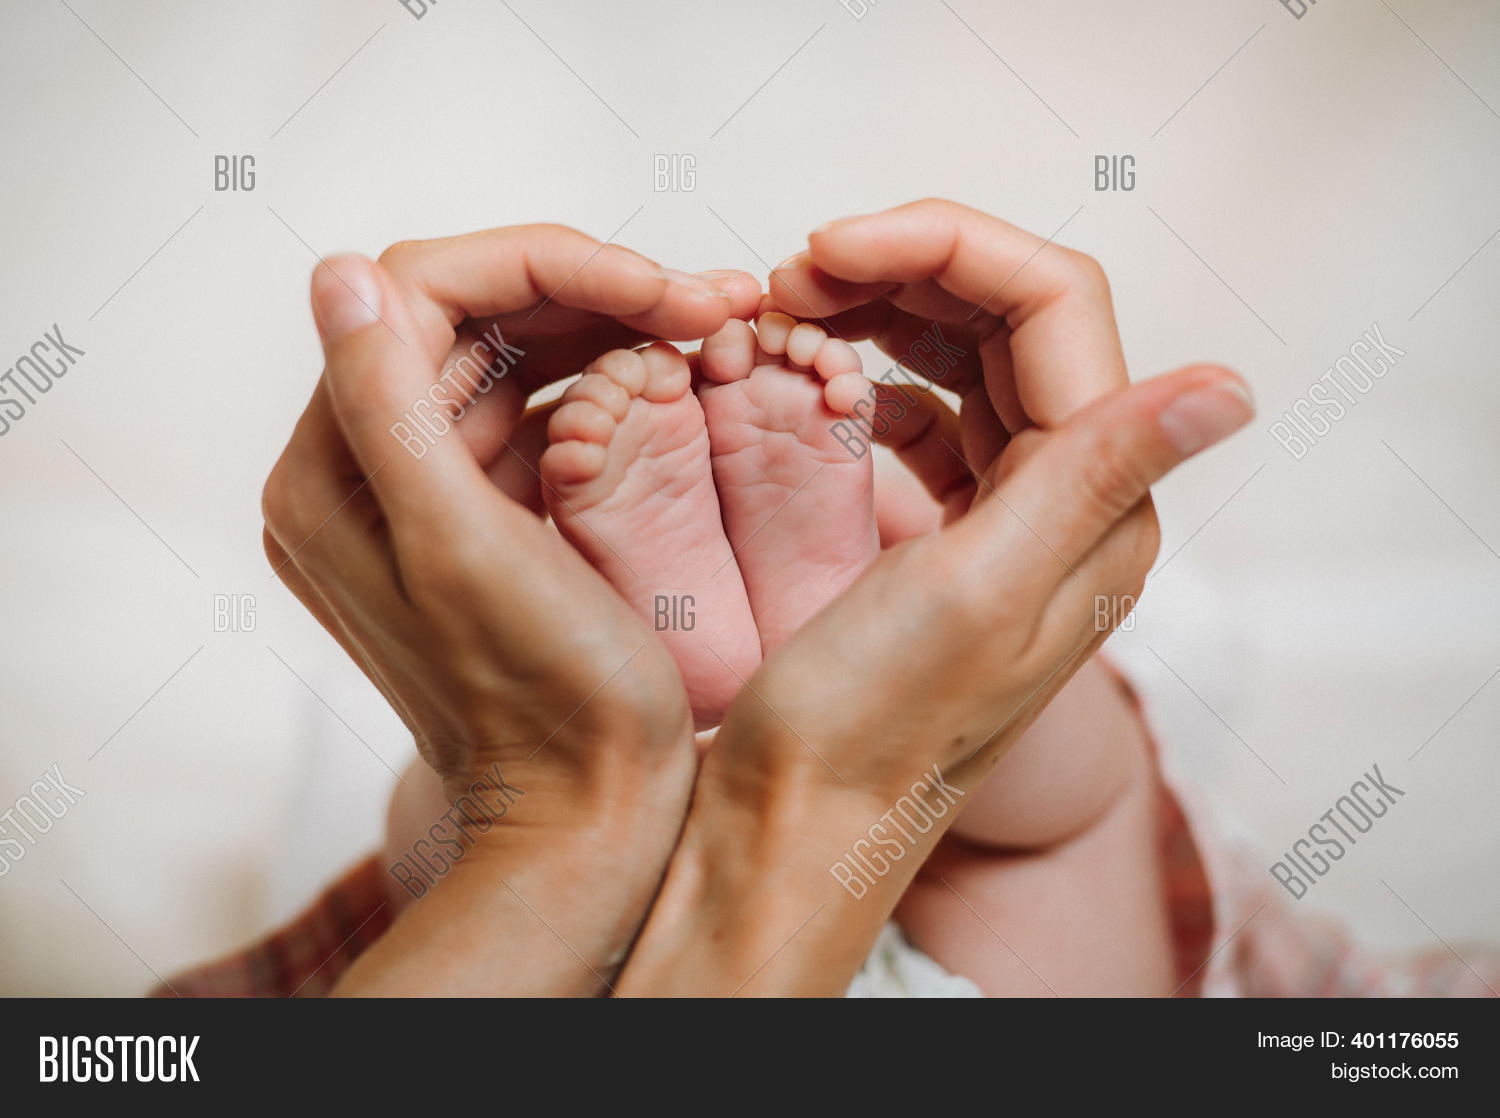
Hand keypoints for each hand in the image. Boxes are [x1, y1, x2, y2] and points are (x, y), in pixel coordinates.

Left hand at [260, 227, 756, 993]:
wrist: (587, 815)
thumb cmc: (546, 702)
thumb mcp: (462, 548)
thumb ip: (386, 406)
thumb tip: (336, 270)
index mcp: (335, 475)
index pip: (421, 295)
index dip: (544, 267)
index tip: (660, 289)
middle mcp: (365, 476)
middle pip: (470, 318)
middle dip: (593, 290)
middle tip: (711, 297)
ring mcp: (428, 497)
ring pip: (512, 358)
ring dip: (609, 326)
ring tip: (710, 323)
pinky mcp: (488, 520)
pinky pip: (539, 413)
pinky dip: (607, 381)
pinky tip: (679, 373)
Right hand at [616, 201, 1253, 994]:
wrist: (801, 821)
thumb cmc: (870, 725)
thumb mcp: (982, 593)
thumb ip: (1098, 475)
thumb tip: (1235, 389)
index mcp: (1093, 507)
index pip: (1051, 306)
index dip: (944, 247)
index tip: (829, 247)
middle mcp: (1067, 503)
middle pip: (1011, 319)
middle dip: (908, 269)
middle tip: (796, 271)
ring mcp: (1008, 516)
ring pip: (969, 358)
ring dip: (887, 311)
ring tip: (797, 305)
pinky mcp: (949, 534)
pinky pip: (930, 413)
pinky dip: (876, 375)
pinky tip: (822, 379)